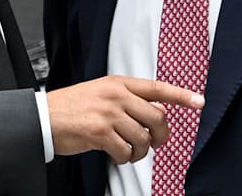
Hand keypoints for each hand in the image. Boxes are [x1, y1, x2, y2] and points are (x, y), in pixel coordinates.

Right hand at [47, 76, 204, 164]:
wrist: (42, 118)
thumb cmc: (70, 108)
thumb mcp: (99, 93)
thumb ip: (124, 98)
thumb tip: (149, 114)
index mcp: (117, 83)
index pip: (157, 87)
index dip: (181, 95)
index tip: (199, 101)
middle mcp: (115, 95)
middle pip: (156, 117)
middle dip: (160, 135)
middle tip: (154, 143)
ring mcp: (108, 113)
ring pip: (143, 137)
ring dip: (139, 151)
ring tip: (128, 152)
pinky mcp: (100, 132)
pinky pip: (125, 150)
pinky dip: (124, 157)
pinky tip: (115, 154)